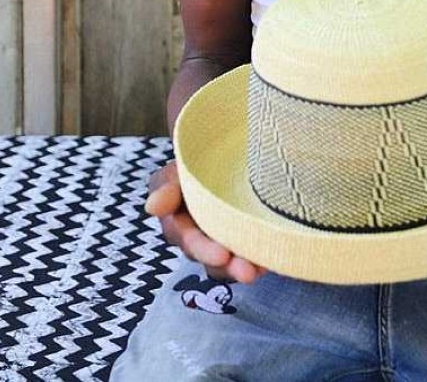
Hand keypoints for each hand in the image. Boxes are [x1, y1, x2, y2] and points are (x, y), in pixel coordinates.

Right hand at [144, 159, 265, 283]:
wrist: (219, 154)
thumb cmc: (196, 162)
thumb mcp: (179, 167)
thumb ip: (165, 186)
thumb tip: (152, 206)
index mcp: (177, 222)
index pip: (186, 239)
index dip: (204, 249)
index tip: (223, 255)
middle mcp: (198, 238)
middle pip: (210, 259)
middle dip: (228, 266)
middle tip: (248, 271)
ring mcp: (221, 241)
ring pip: (228, 264)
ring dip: (245, 267)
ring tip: (263, 268)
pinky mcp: (243, 239)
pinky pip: (249, 254)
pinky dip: (261, 257)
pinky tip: (274, 256)